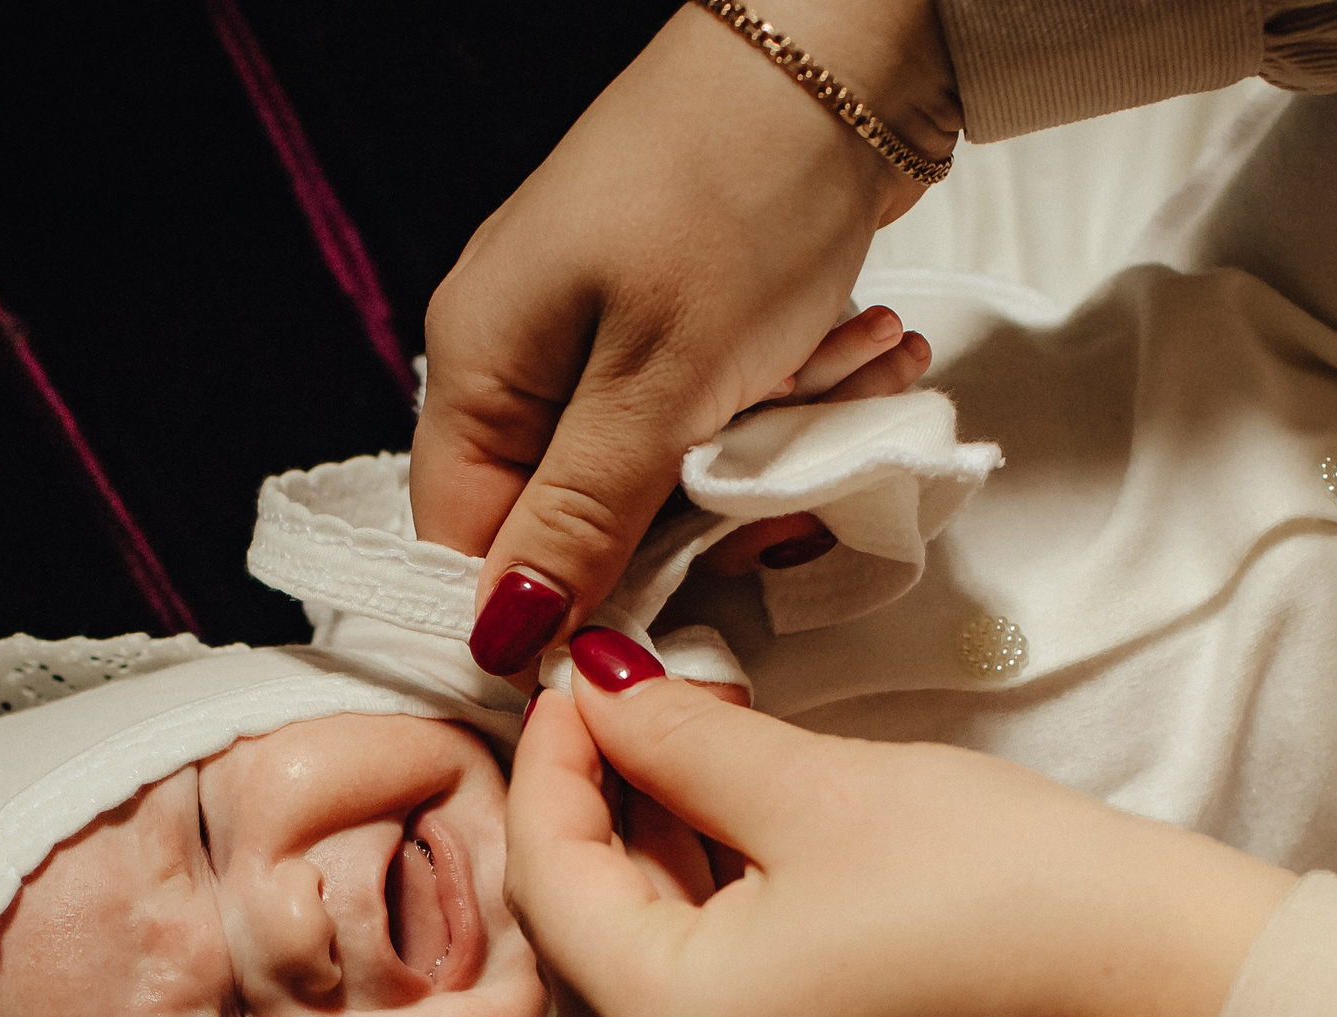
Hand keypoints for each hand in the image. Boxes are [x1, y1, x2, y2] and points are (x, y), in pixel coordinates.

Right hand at [412, 0, 959, 676]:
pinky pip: (731, 417)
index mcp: (477, 368)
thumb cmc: (734, 197)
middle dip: (708, 515)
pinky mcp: (688, 320)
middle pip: (590, 520)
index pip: (473, 547)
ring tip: (851, 367)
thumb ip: (581, 519)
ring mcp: (607, 334)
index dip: (563, 603)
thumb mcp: (657, 385)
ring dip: (780, 450)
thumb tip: (502, 637)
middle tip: (789, 479)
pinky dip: (804, 398)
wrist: (847, 54)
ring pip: (680, 476)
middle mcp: (525, 356)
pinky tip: (863, 344)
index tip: (661, 618)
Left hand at [506, 648, 1298, 1016]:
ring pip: (645, 983)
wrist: (1169, 993)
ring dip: (652, 867)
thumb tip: (603, 692)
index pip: (551, 881)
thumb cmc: (1011, 894)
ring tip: (692, 752)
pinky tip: (739, 839)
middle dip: (596, 815)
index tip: (579, 676)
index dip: (553, 762)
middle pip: (584, 943)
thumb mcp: (815, 788)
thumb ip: (678, 739)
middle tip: (634, 703)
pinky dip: (705, 928)